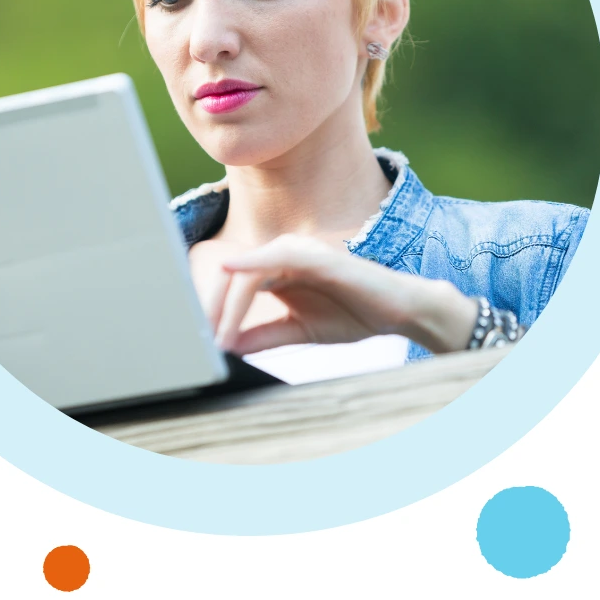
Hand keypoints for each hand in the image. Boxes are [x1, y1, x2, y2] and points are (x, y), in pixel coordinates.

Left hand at [211, 234, 478, 355]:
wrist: (398, 311)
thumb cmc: (352, 314)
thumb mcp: (299, 330)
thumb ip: (264, 335)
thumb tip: (227, 347)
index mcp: (277, 269)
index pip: (232, 286)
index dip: (213, 313)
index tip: (201, 342)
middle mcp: (283, 255)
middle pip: (232, 277)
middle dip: (213, 310)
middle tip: (201, 341)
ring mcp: (299, 252)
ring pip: (249, 271)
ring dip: (228, 304)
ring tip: (218, 336)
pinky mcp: (316, 255)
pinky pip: (276, 255)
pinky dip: (250, 262)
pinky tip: (231, 270)